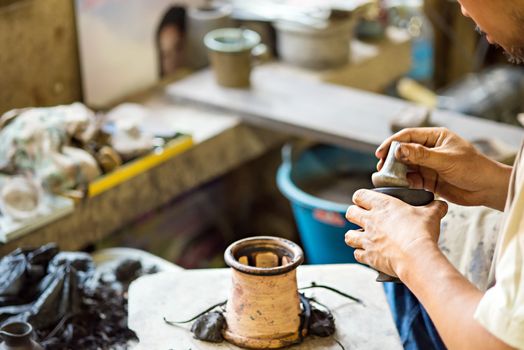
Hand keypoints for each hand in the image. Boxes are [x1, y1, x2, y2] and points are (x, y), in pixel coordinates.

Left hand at [345, 189, 447, 277]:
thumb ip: (434, 207)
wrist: (416, 257)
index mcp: (382, 206)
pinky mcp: (368, 256)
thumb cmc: (421, 233)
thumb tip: (441, 205)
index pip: (360, 195)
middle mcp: (371, 221)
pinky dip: (361, 254)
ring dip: (353, 236)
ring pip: (348, 235)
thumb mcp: (430, 215)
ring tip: (361, 237)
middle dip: (354, 215)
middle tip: (363, 218)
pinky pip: (357, 254)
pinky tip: (368, 254)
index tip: (365, 201)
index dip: (361, 198)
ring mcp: (367, 239)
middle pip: (350, 213)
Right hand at [376, 127, 510, 210]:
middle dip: (392, 159)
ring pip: (406, 166)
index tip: (380, 153)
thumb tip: (398, 149)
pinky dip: (405, 182)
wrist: (487, 189)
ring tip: (387, 179)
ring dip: (397, 172)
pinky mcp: (429, 180)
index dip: (392, 143)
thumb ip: (421, 155)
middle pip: (404, 151)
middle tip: (381, 168)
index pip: (408, 136)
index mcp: (435, 137)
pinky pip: (412, 179)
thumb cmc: (472, 168)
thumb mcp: (445, 160)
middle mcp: (430, 149)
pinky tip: (401, 186)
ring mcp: (429, 165)